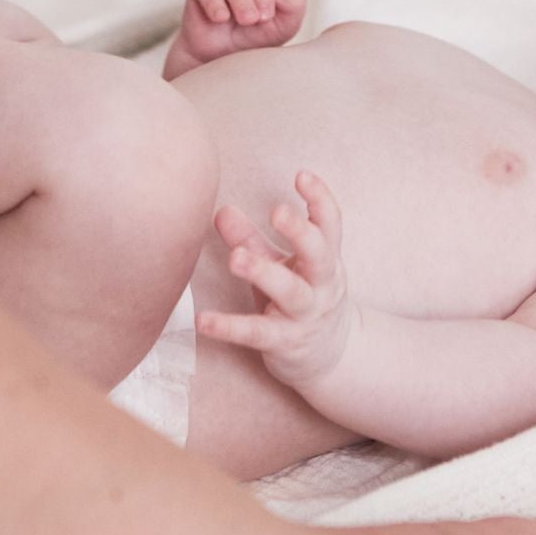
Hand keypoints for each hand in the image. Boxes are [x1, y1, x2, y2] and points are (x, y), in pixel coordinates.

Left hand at [198, 170, 354, 391]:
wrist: (331, 358)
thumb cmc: (301, 302)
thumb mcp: (281, 267)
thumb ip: (251, 240)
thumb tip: (221, 210)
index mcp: (324, 260)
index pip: (330, 224)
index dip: (320, 199)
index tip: (302, 175)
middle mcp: (321, 285)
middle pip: (319, 254)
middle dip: (300, 232)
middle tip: (278, 211)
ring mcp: (305, 315)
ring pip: (290, 292)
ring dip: (264, 273)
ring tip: (236, 259)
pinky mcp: (284, 342)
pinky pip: (257, 333)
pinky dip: (230, 327)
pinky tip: (204, 321)